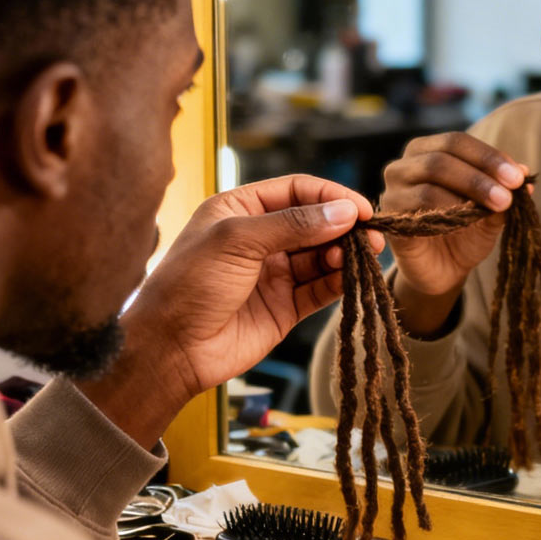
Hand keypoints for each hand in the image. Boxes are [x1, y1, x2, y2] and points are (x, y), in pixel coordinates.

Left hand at [79, 175, 377, 447]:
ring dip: (344, 254)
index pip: (296, 191)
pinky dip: (339, 282)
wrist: (170, 348)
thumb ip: (293, 225)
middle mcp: (259, 238)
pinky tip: (352, 277)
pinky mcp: (283, 307)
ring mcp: (273, 273)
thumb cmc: (188, 285)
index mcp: (240, 209)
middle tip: (370, 235)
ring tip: (362, 256)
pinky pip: (320, 289)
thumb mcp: (237, 240)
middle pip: (315, 223)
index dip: (331, 196)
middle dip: (343, 227)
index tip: (361, 209)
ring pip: (321, 256)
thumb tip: (342, 212)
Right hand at [379, 132, 526, 335]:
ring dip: (469, 191)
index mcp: (427, 151)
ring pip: (430, 177)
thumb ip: (504, 190)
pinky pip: (418, 207)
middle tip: (509, 194)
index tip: (518, 176)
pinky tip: (468, 221)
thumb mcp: (492, 210)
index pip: (457, 142)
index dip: (489, 156)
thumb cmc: (465, 232)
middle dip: (481, 174)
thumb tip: (526, 174)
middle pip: (442, 156)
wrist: (444, 271)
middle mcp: (404, 165)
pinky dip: (448, 211)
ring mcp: (392, 190)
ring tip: (497, 206)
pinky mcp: (390, 218)